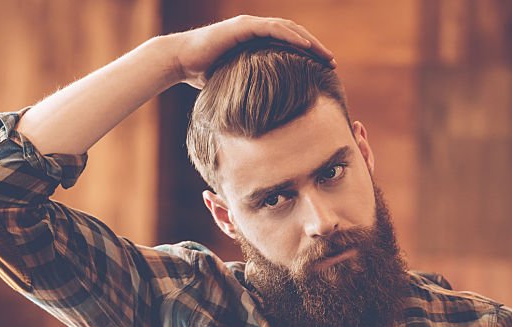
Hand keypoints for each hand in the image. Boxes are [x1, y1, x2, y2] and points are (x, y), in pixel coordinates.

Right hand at [171, 16, 334, 88]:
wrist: (179, 60)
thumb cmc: (200, 74)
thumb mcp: (230, 84)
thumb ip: (245, 90)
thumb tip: (255, 115)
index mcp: (254, 43)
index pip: (287, 45)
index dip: (306, 56)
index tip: (322, 71)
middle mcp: (255, 30)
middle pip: (293, 36)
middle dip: (314, 49)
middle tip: (331, 64)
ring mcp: (250, 26)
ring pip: (288, 30)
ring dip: (309, 42)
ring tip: (325, 56)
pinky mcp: (243, 27)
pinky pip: (273, 30)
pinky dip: (291, 37)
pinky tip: (306, 47)